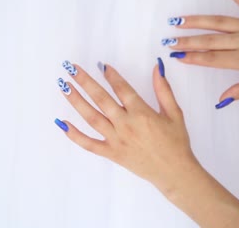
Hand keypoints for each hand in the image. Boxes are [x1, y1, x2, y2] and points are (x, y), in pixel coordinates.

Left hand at [54, 59, 199, 187]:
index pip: (122, 89)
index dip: (111, 76)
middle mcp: (126, 125)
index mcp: (142, 114)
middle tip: (71, 68)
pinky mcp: (111, 153)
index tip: (102, 65)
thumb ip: (164, 90)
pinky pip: (89, 144)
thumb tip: (157, 67)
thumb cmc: (176, 142)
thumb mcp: (174, 113)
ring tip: (65, 86)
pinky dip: (75, 135)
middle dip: (85, 82)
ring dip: (77, 101)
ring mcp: (116, 140)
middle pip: (101, 99)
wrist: (174, 172)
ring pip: (91, 118)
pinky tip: (63, 123)